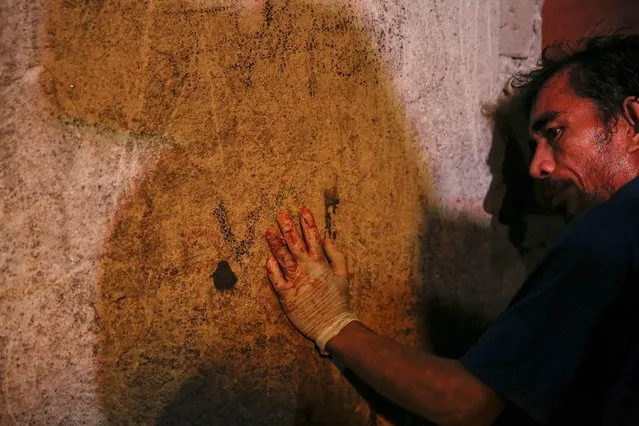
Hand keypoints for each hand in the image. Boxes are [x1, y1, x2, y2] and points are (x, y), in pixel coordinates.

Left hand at [264, 207, 357, 353]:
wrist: (333, 325)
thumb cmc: (338, 301)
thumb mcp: (343, 275)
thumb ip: (336, 255)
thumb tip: (328, 238)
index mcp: (321, 263)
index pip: (313, 237)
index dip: (307, 222)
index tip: (302, 208)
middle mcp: (307, 269)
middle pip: (295, 243)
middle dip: (287, 226)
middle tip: (280, 212)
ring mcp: (296, 281)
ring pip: (283, 257)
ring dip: (275, 243)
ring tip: (268, 230)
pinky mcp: (286, 294)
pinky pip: (276, 279)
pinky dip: (271, 268)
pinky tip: (268, 258)